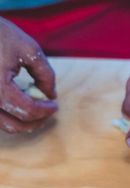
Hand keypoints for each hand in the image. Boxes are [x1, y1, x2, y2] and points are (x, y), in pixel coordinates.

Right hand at [0, 18, 56, 133]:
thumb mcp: (28, 49)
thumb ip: (45, 74)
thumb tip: (51, 95)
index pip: (28, 111)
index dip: (46, 110)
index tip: (55, 104)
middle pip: (15, 126)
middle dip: (36, 121)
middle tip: (47, 111)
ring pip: (3, 125)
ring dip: (22, 122)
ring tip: (36, 109)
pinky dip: (9, 115)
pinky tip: (20, 103)